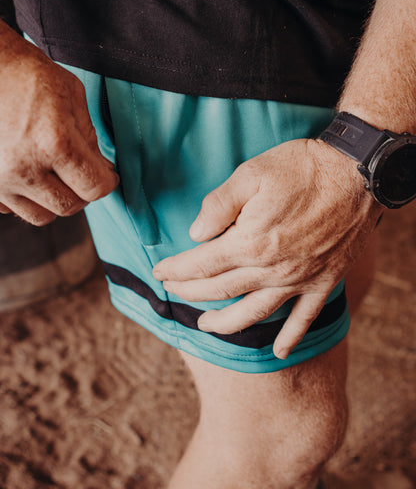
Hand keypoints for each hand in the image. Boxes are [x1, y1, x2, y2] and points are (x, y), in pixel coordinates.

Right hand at [0, 22, 118, 224]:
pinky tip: (28, 173)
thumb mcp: (73, 95)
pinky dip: (25, 198)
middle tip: (80, 172)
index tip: (106, 175)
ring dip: (53, 200)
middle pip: (70, 206)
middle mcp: (24, 167)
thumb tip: (100, 168)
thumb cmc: (29, 76)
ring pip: (42, 216)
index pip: (95, 188)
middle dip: (81, 191)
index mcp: (54, 142)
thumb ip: (89, 137)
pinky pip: (13, 210)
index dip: (107, 182)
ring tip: (52, 173)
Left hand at [153, 138, 381, 357]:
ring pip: (255, 314)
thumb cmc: (302, 168)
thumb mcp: (251, 174)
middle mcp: (272, 268)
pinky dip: (291, 338)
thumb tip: (195, 233)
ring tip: (206, 327)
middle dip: (190, 293)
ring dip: (226, 325)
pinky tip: (280, 352)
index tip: (159, 272)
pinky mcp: (324, 281)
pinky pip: (305, 319)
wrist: (357, 173)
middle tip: (172, 291)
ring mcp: (300, 279)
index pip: (202, 264)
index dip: (177, 269)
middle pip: (221, 290)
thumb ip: (219, 205)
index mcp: (251, 242)